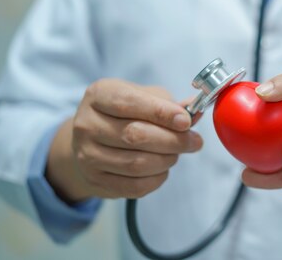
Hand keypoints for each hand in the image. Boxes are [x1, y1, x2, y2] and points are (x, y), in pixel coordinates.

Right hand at [46, 79, 202, 202]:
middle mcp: (87, 124)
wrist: (93, 139)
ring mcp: (87, 154)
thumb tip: (195, 112)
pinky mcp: (94, 180)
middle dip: (173, 140)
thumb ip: (170, 104)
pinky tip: (162, 169)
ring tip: (176, 153)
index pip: (130, 103)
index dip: (162, 113)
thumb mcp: (145, 96)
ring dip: (167, 160)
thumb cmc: (125, 112)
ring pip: (136, 164)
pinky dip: (157, 179)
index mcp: (99, 95)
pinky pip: (134, 186)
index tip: (186, 121)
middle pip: (135, 136)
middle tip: (194, 141)